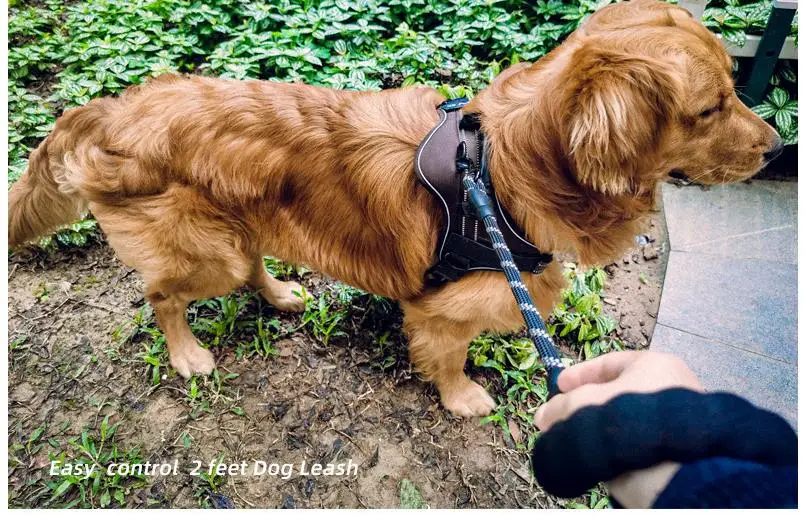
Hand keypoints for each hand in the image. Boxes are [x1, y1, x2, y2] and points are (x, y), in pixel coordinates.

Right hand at [533, 351, 703, 507]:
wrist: (668, 468)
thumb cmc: (625, 419)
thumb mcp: (584, 403)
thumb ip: (561, 405)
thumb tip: (543, 415)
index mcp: (655, 364)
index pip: (609, 363)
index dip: (579, 373)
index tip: (557, 386)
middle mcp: (671, 386)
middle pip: (616, 390)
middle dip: (584, 402)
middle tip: (561, 413)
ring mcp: (673, 418)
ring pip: (624, 416)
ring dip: (596, 423)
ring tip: (572, 435)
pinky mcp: (673, 446)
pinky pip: (635, 437)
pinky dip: (613, 441)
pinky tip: (596, 450)